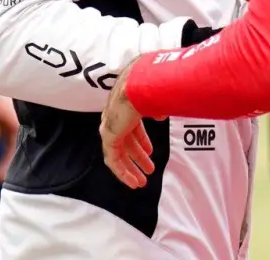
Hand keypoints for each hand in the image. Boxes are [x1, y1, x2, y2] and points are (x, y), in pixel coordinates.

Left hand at [100, 64, 155, 188]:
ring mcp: (110, 126)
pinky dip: (122, 172)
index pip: (132, 128)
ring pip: (118, 153)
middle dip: (138, 157)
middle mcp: (116, 116)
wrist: (138, 87)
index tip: (151, 152)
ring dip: (130, 168)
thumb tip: (161, 115)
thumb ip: (159, 109)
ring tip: (141, 182)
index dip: (142, 141)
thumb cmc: (151, 88)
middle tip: (148, 170)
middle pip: (126, 142)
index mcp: (127, 106)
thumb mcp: (158, 101)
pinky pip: (113, 160)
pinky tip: (133, 182)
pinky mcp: (108, 136)